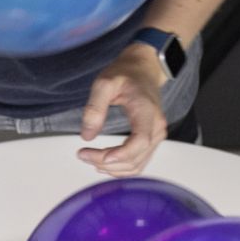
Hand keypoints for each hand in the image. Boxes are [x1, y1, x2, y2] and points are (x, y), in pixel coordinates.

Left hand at [78, 49, 168, 175]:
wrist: (143, 71)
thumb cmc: (126, 75)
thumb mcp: (104, 83)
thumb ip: (94, 107)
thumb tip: (87, 136)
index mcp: (147, 111)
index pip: (140, 141)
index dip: (121, 154)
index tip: (100, 157)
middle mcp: (156, 127)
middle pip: (134, 158)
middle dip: (106, 162)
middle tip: (82, 154)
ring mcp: (156, 137)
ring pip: (136, 166)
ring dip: (112, 169)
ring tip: (89, 159)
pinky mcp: (151, 142)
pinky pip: (138, 164)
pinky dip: (120, 168)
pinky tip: (103, 163)